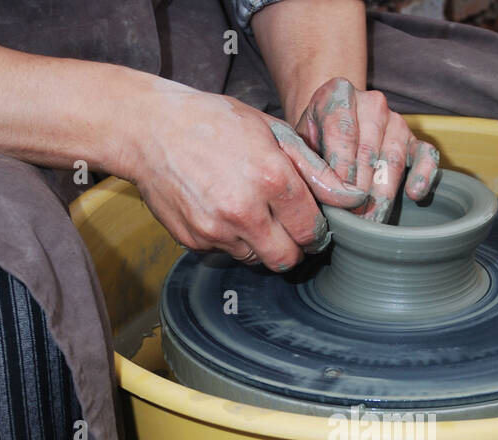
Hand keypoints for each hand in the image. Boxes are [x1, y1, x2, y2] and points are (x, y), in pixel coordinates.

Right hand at [126, 80, 368, 270]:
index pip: (312, 230)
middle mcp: (245, 211)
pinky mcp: (194, 241)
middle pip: (287, 259)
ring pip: (257, 259)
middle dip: (293, 247)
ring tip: (249, 211)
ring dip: (260, 243)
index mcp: (271, 178)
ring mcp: (216, 230)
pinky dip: (231, 239)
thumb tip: (348, 197)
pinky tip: (221, 209)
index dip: (315, 228)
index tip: (311, 222)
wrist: (149, 128)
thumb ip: (311, 168)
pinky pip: (226, 253)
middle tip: (287, 228)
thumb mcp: (270, 130)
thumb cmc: (213, 122)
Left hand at [290, 77, 440, 221]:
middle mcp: (371, 102)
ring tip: (373, 221)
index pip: (342, 132)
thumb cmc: (314, 138)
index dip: (340, 169)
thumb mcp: (300, 143)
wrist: (333, 125)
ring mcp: (395, 121)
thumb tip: (328, 196)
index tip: (338, 198)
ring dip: (383, 194)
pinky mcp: (414, 139)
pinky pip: (426, 155)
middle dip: (360, 190)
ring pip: (393, 159)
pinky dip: (423, 175)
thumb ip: (308, 164)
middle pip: (368, 150)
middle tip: (353, 220)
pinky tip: (414, 194)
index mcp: (338, 94)